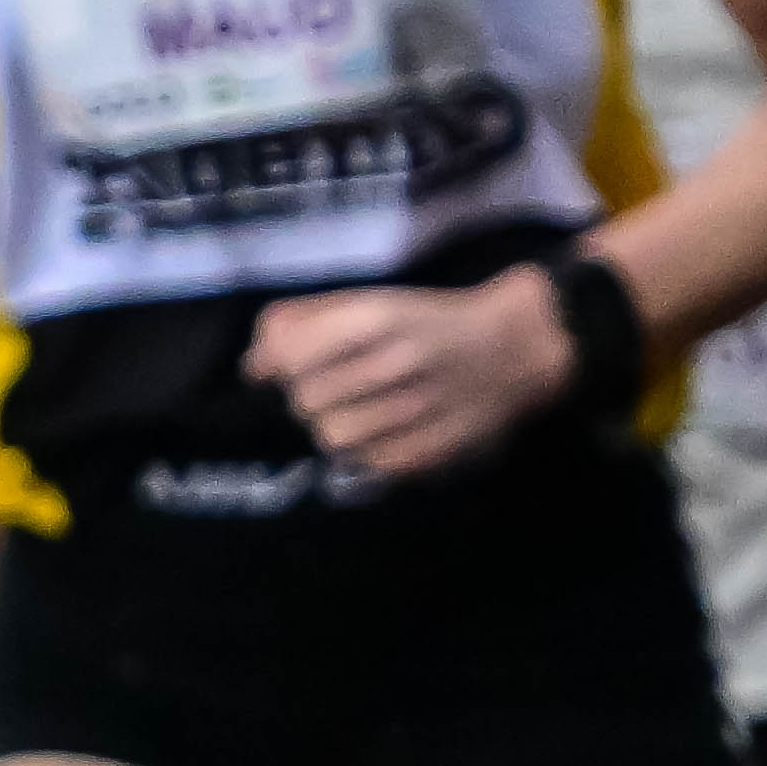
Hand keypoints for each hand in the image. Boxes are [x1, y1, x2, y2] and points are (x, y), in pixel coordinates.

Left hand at [241, 270, 576, 484]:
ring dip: (335, 424)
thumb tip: (252, 366)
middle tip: (335, 386)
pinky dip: (367, 450)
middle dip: (308, 394)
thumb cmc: (430, 321)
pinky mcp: (432, 451)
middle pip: (306, 400)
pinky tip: (387, 429)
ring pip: (332, 437)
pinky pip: (368, 464)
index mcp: (376, 318)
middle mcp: (395, 363)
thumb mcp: (370, 301)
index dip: (281, 365)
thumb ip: (303, 323)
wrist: (514, 349)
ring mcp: (416, 411)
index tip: (292, 364)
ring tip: (361, 408)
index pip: (291, 358)